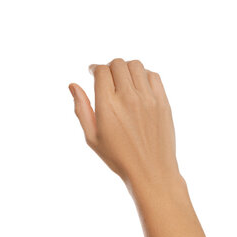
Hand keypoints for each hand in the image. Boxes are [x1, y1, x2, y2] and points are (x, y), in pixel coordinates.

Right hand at [69, 58, 180, 192]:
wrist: (151, 172)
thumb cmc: (118, 157)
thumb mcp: (92, 137)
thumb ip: (81, 109)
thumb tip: (73, 85)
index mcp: (108, 107)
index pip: (101, 71)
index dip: (95, 68)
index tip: (93, 73)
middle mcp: (128, 98)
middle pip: (118, 64)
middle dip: (109, 67)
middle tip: (107, 77)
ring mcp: (148, 99)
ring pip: (136, 65)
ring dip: (126, 68)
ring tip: (123, 80)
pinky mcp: (163, 102)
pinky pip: (153, 75)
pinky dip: (143, 75)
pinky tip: (138, 86)